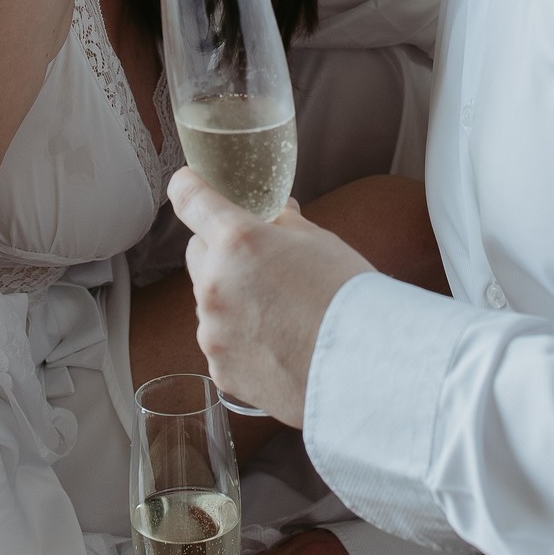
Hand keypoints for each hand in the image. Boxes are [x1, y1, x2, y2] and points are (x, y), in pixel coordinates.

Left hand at [170, 168, 371, 426]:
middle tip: (260, 261)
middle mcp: (214, 285)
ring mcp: (212, 332)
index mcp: (237, 241)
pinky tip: (279, 344)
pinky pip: (221, 342)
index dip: (188, 186)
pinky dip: (240, 339)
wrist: (365, 369)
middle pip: (198, 252)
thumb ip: (284, 224)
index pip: (189, 198)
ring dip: (232, 298)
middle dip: (220, 251)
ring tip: (281, 313)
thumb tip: (274, 214)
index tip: (188, 184)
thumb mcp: (320, 242)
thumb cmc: (349, 299)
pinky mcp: (220, 370)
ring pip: (209, 301)